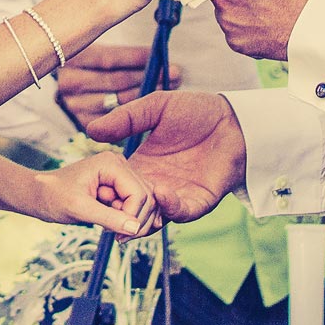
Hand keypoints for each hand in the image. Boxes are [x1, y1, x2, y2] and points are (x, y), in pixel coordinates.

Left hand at [32, 151, 160, 239]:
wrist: (40, 194)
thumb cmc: (53, 196)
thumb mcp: (79, 209)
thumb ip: (108, 218)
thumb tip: (135, 228)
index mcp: (112, 163)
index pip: (140, 194)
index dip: (133, 218)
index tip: (117, 235)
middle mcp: (120, 165)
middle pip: (147, 198)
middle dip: (135, 221)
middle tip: (116, 236)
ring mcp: (121, 176)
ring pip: (145, 203)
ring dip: (132, 222)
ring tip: (111, 230)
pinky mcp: (119, 187)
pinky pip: (136, 206)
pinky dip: (129, 220)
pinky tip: (114, 227)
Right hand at [56, 42, 180, 128]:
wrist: (49, 67)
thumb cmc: (86, 51)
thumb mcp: (95, 37)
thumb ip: (115, 35)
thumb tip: (146, 26)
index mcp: (72, 57)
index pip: (111, 58)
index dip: (139, 58)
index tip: (162, 55)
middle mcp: (68, 83)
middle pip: (116, 80)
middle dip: (149, 75)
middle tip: (175, 72)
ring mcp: (73, 105)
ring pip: (118, 99)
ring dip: (146, 92)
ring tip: (168, 85)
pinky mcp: (80, 121)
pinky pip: (113, 117)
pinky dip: (134, 110)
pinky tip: (152, 103)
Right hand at [88, 91, 245, 222]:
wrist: (233, 118)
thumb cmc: (196, 110)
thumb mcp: (156, 108)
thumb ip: (126, 119)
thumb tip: (91, 130)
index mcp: (144, 164)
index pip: (119, 186)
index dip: (106, 191)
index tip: (92, 189)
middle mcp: (158, 183)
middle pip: (133, 208)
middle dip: (120, 212)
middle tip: (105, 209)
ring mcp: (178, 195)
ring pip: (154, 217)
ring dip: (143, 215)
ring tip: (130, 205)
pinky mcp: (199, 201)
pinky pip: (181, 212)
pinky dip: (170, 207)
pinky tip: (160, 192)